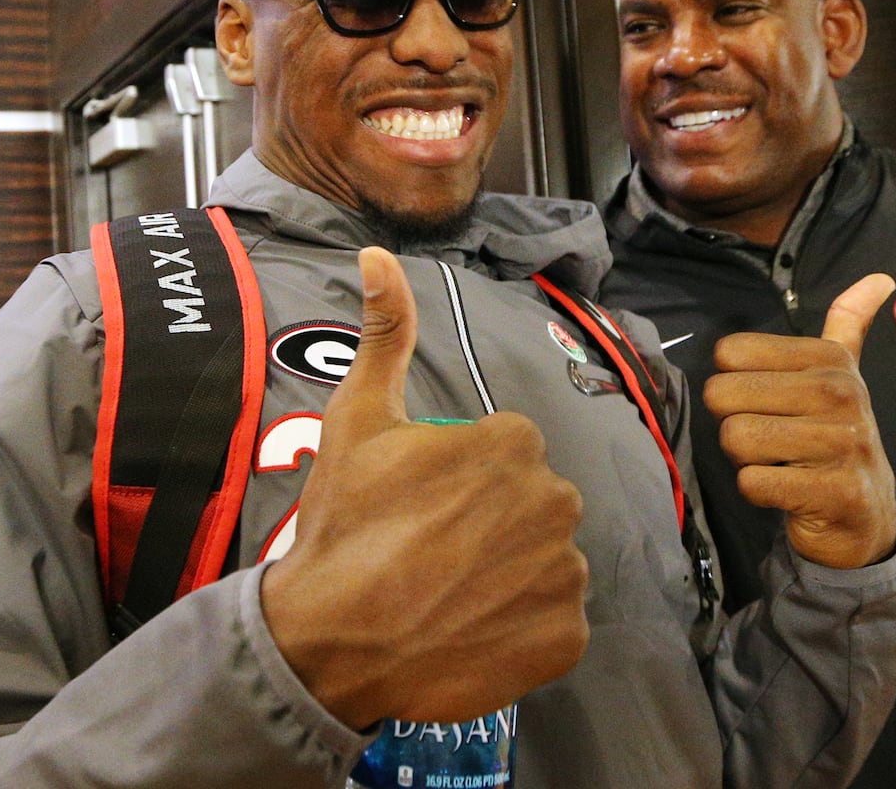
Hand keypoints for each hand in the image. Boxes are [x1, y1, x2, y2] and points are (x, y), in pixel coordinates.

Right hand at [262, 247, 588, 727]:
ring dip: (511, 576)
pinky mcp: (567, 638)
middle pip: (532, 505)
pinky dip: (524, 629)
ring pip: (547, 561)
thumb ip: (385, 332)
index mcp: (515, 442)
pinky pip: (556, 622)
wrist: (328, 642)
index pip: (507, 454)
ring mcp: (565, 573)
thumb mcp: (357, 418)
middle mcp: (557, 499)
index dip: (462, 481)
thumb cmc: (343, 524)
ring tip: (449, 596)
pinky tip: (473, 631)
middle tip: (434, 554)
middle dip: (494, 524)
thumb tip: (377, 252)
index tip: (422, 508)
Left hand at [703, 274, 895, 569]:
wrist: (865, 513)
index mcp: (830, 359)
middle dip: (734, 423)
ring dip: (745, 459)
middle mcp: (841, 392)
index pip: (729, 354)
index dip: (734, 384)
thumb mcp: (842, 374)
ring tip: (780, 462)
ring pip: (736, 437)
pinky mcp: (835, 491)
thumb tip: (881, 276)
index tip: (769, 404)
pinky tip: (787, 489)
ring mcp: (843, 443)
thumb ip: (849, 322)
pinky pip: (752, 482)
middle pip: (725, 395)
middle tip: (770, 439)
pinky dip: (757, 490)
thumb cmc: (835, 435)